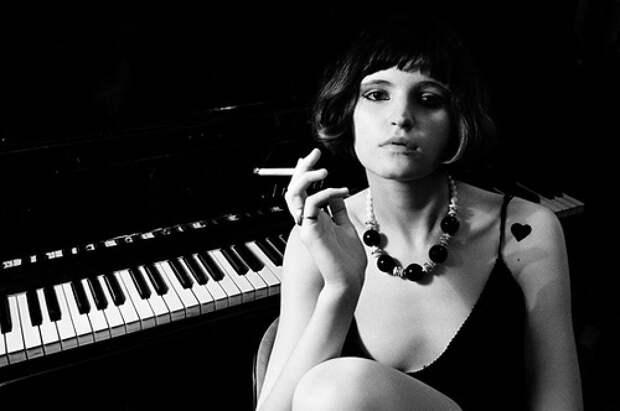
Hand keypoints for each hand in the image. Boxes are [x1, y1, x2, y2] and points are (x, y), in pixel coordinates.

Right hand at [284, 148, 366, 289]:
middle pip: (294, 188)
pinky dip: (325, 193)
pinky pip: (312, 204)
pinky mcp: (309, 232)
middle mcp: (307, 221)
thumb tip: (339, 194)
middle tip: (313, 153)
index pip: (304, 191)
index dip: (306, 173)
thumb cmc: (348, 261)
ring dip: (307, 177)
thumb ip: (339, 212)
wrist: (348, 281)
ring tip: (324, 171)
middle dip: (302, 168)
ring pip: (294, 193)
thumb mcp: (346, 228)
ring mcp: (306, 226)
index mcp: (315, 219)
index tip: (314, 158)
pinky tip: (340, 191)